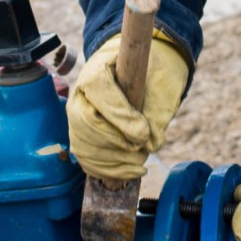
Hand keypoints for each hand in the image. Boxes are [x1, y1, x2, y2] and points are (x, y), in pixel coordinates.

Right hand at [64, 31, 189, 181]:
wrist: (139, 69)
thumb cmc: (152, 71)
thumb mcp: (162, 79)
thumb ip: (158, 107)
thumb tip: (151, 144)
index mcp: (97, 70)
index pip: (100, 93)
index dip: (120, 117)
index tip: (143, 134)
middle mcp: (80, 94)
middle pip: (86, 123)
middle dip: (116, 143)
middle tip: (141, 150)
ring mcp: (77, 116)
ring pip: (84, 144)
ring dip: (113, 161)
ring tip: (140, 164)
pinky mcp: (82, 135)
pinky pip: (87, 157)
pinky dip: (108, 170)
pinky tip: (130, 172)